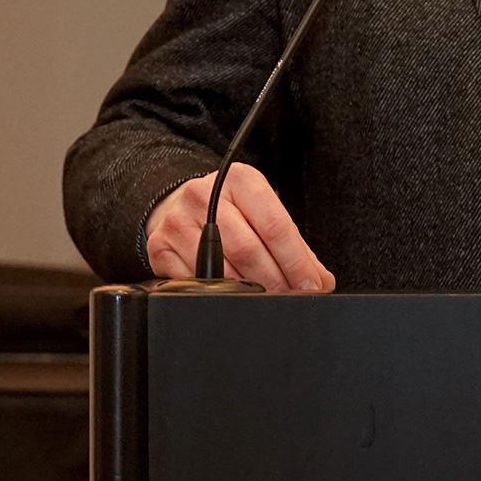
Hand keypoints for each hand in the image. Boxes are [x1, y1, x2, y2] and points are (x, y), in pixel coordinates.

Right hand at [144, 165, 335, 291]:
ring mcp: (179, 220)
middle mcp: (205, 195)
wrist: (179, 202)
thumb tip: (320, 281)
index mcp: (241, 180)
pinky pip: (194, 282)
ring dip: (249, 294)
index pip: (275, 225)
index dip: (296, 262)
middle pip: (248, 250)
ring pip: (222, 270)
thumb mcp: (263, 212)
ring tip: (267, 301)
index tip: (311, 285)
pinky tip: (230, 297)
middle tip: (291, 298)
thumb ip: (294, 245)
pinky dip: (217, 295)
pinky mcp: (159, 245)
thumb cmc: (231, 210)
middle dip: (276, 282)